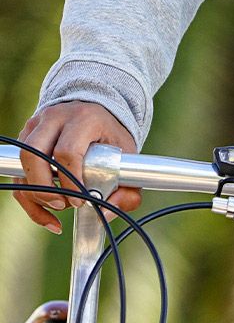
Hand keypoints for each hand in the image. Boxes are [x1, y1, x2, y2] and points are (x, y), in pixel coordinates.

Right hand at [13, 103, 142, 233]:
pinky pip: (17, 169)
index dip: (70, 182)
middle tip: (62, 205)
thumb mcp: (128, 156)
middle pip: (34, 155)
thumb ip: (128, 189)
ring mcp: (37, 124)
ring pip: (22, 162)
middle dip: (44, 188)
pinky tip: (45, 212)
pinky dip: (28, 194)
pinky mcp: (26, 135)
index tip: (81, 200)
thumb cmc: (111, 136)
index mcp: (84, 117)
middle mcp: (56, 116)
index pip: (67, 152)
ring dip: (34, 192)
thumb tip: (105, 213)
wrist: (97, 109)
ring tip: (56, 207)